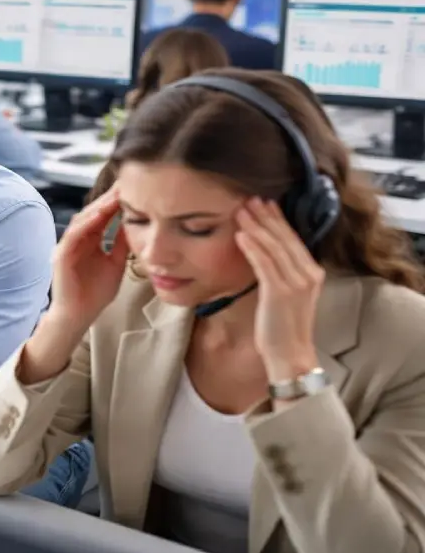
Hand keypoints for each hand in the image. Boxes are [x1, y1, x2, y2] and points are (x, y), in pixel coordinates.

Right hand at [46, 185, 130, 331]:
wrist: (78, 316)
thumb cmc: (94, 294)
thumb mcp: (115, 264)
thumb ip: (120, 245)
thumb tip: (133, 225)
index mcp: (89, 241)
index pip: (102, 216)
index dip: (116, 202)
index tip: (132, 189)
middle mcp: (77, 240)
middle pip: (93, 213)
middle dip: (108, 198)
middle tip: (125, 183)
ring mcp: (67, 246)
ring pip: (82, 220)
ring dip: (98, 207)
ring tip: (115, 194)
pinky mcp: (61, 256)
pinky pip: (73, 235)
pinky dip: (86, 224)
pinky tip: (99, 215)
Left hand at [234, 198, 323, 377]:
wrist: (290, 354)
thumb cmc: (282, 326)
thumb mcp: (286, 294)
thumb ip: (281, 273)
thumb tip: (263, 252)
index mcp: (312, 272)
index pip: (293, 239)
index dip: (277, 219)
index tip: (263, 203)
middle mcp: (309, 274)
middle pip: (284, 238)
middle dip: (265, 216)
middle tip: (249, 198)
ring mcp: (297, 283)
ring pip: (274, 247)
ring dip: (255, 227)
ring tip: (240, 211)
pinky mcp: (281, 292)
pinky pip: (265, 264)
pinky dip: (253, 248)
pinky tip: (241, 235)